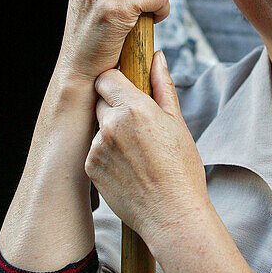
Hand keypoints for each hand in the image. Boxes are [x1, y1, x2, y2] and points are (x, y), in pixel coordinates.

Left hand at [84, 49, 211, 257]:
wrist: (171, 215)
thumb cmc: (181, 169)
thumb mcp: (177, 123)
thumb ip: (162, 86)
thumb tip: (156, 57)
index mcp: (134, 109)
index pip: (107, 77)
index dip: (115, 82)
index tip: (126, 89)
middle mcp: (110, 125)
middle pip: (100, 100)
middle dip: (114, 106)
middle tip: (137, 125)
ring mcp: (97, 148)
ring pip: (97, 126)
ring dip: (110, 131)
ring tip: (136, 152)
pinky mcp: (90, 168)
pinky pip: (94, 150)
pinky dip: (106, 154)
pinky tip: (128, 167)